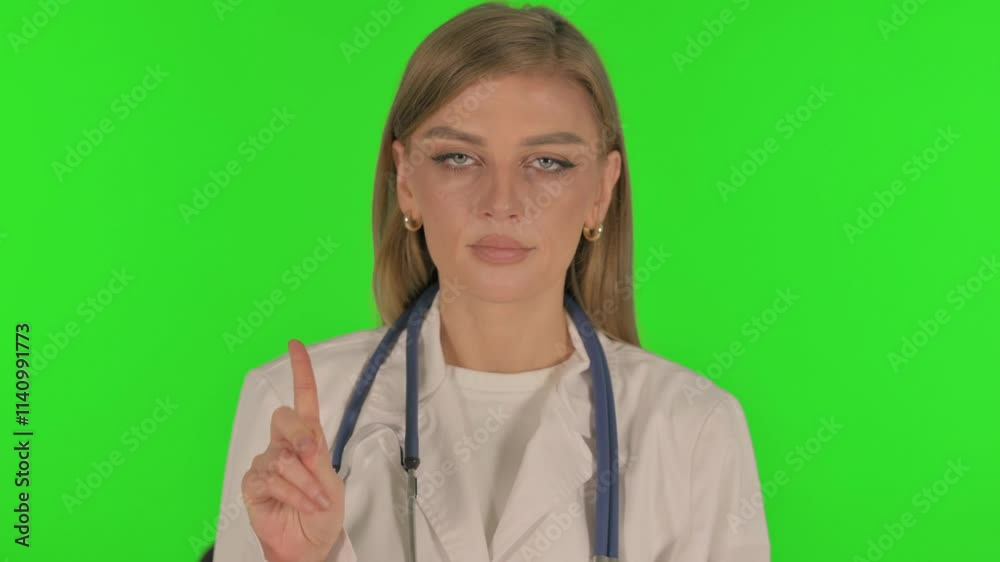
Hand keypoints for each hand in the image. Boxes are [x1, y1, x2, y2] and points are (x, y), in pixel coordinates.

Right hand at [242, 339, 345, 561]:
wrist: (310, 545)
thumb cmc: (322, 513)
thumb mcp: (331, 484)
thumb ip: (317, 459)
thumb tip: (306, 442)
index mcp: (307, 438)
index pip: (303, 399)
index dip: (300, 372)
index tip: (295, 345)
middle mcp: (284, 445)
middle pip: (284, 419)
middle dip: (301, 436)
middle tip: (314, 458)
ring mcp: (266, 462)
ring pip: (283, 459)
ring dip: (305, 483)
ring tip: (315, 501)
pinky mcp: (253, 483)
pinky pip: (271, 479)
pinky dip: (293, 494)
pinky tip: (300, 505)